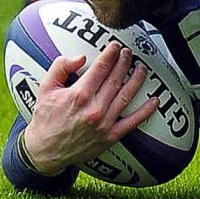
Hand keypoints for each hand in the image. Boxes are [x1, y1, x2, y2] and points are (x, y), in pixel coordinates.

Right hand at [23, 42, 158, 174]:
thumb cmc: (46, 119)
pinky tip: (155, 100)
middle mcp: (94, 108)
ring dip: (138, 79)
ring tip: (142, 68)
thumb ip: (61, 68)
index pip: (101, 67)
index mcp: (79, 95)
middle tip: (129, 52)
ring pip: (127, 95)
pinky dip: (146, 111)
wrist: (44, 152)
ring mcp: (104, 123)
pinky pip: (133, 122)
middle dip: (125, 61)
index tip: (116, 46)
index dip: (111, 53)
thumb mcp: (45, 89)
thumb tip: (82, 57)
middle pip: (117, 78)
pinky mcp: (110, 136)